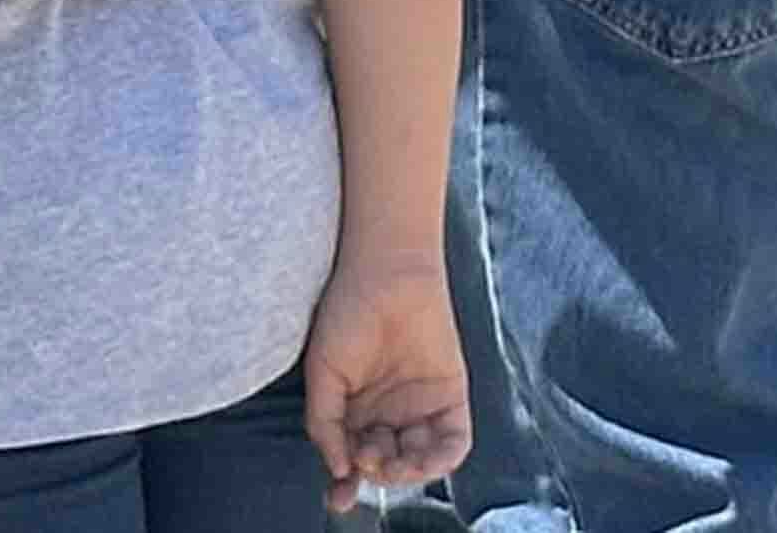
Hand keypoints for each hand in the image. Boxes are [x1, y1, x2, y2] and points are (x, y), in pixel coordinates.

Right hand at [301, 257, 472, 507]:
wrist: (387, 277)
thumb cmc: (345, 315)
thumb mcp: (322, 372)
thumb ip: (325, 422)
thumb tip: (338, 467)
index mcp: (354, 409)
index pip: (352, 456)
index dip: (345, 482)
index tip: (338, 498)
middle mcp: (387, 414)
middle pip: (386, 463)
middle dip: (377, 472)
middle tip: (368, 460)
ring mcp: (420, 408)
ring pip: (419, 459)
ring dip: (408, 470)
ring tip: (395, 461)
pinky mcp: (452, 399)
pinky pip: (454, 442)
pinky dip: (443, 457)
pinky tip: (426, 459)